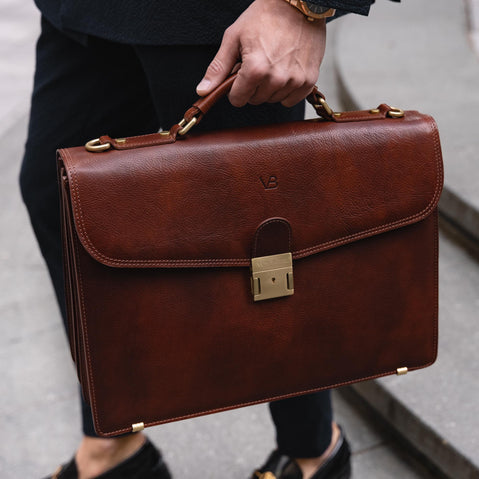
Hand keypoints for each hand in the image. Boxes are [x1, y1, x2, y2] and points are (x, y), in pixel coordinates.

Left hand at [196, 0, 325, 107]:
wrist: (298, 2)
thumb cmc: (264, 16)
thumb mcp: (234, 38)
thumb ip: (218, 68)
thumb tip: (202, 91)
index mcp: (254, 70)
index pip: (238, 100)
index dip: (235, 88)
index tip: (240, 74)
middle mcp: (276, 79)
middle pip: (255, 100)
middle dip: (252, 86)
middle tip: (258, 62)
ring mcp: (294, 80)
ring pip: (272, 100)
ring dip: (270, 88)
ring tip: (274, 62)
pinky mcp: (308, 80)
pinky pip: (291, 100)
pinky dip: (286, 90)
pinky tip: (286, 70)